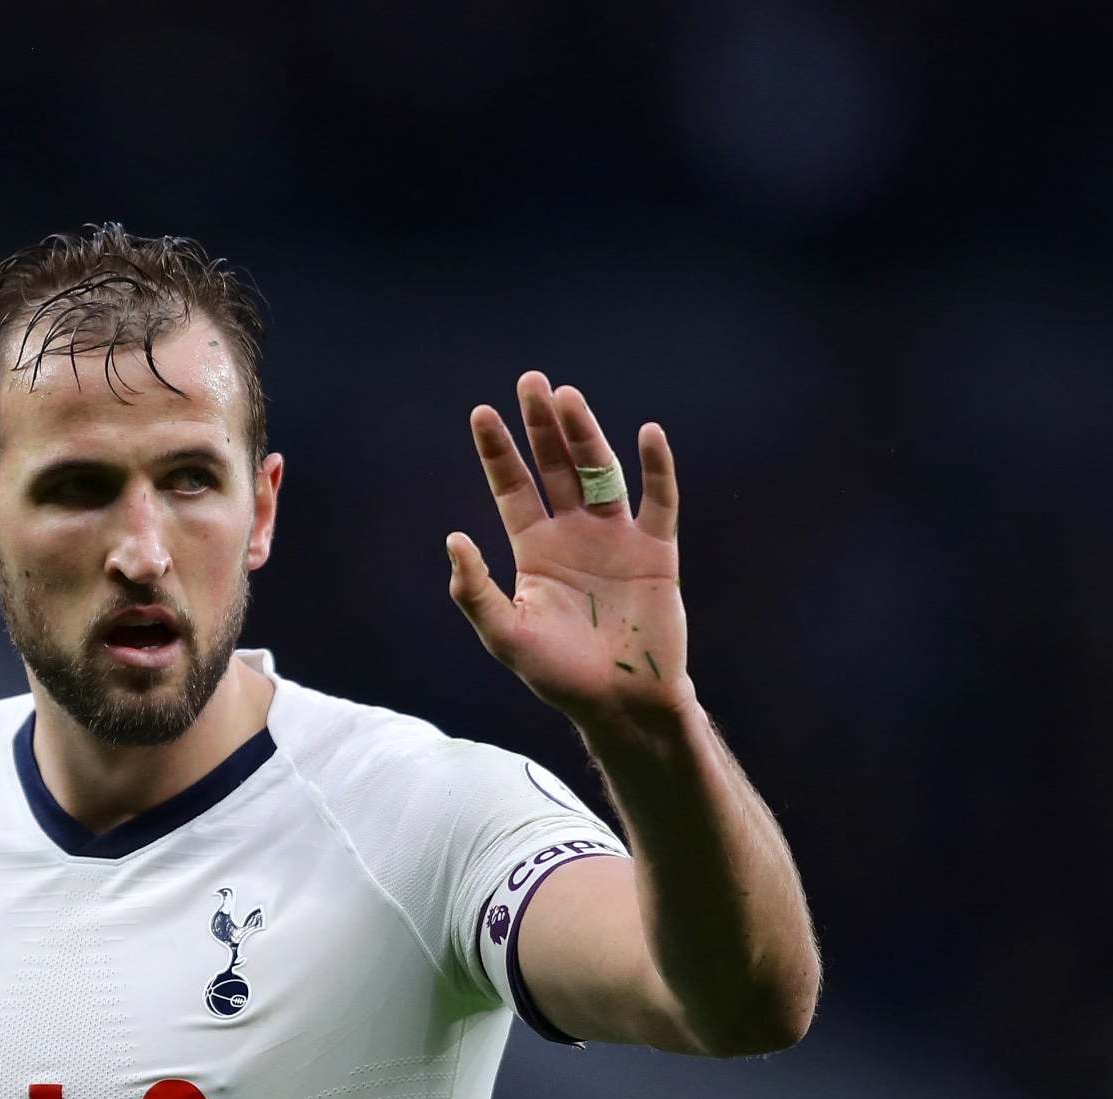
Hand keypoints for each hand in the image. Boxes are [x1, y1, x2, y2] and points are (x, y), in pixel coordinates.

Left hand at [447, 371, 692, 730]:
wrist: (620, 703)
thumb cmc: (560, 674)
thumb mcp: (505, 634)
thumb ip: (475, 590)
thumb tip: (453, 539)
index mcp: (536, 549)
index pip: (513, 488)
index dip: (498, 451)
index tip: (482, 412)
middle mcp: (575, 534)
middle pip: (556, 467)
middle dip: (541, 427)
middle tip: (530, 381)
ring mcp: (617, 539)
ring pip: (601, 474)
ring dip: (586, 436)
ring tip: (568, 397)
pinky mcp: (657, 552)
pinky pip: (659, 501)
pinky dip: (656, 468)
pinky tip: (648, 434)